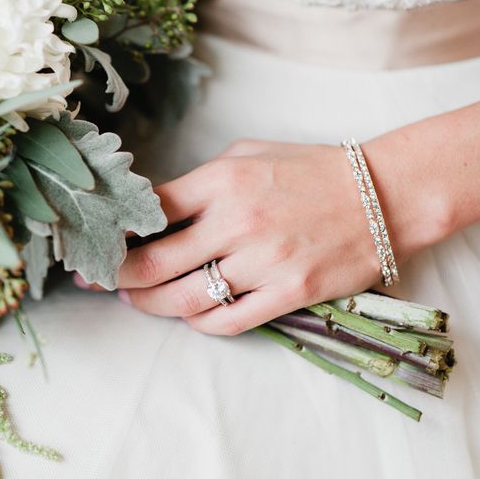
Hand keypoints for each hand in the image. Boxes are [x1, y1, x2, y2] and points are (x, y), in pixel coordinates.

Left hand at [112, 139, 427, 335]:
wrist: (384, 194)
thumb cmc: (311, 170)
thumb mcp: (247, 155)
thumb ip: (199, 181)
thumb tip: (152, 210)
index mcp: (222, 181)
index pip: (148, 213)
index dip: (113, 232)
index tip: (95, 242)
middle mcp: (237, 222)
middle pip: (152, 264)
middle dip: (115, 277)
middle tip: (97, 280)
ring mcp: (264, 262)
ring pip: (183, 300)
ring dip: (149, 305)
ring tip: (134, 300)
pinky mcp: (289, 294)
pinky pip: (226, 321)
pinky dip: (198, 323)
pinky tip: (189, 315)